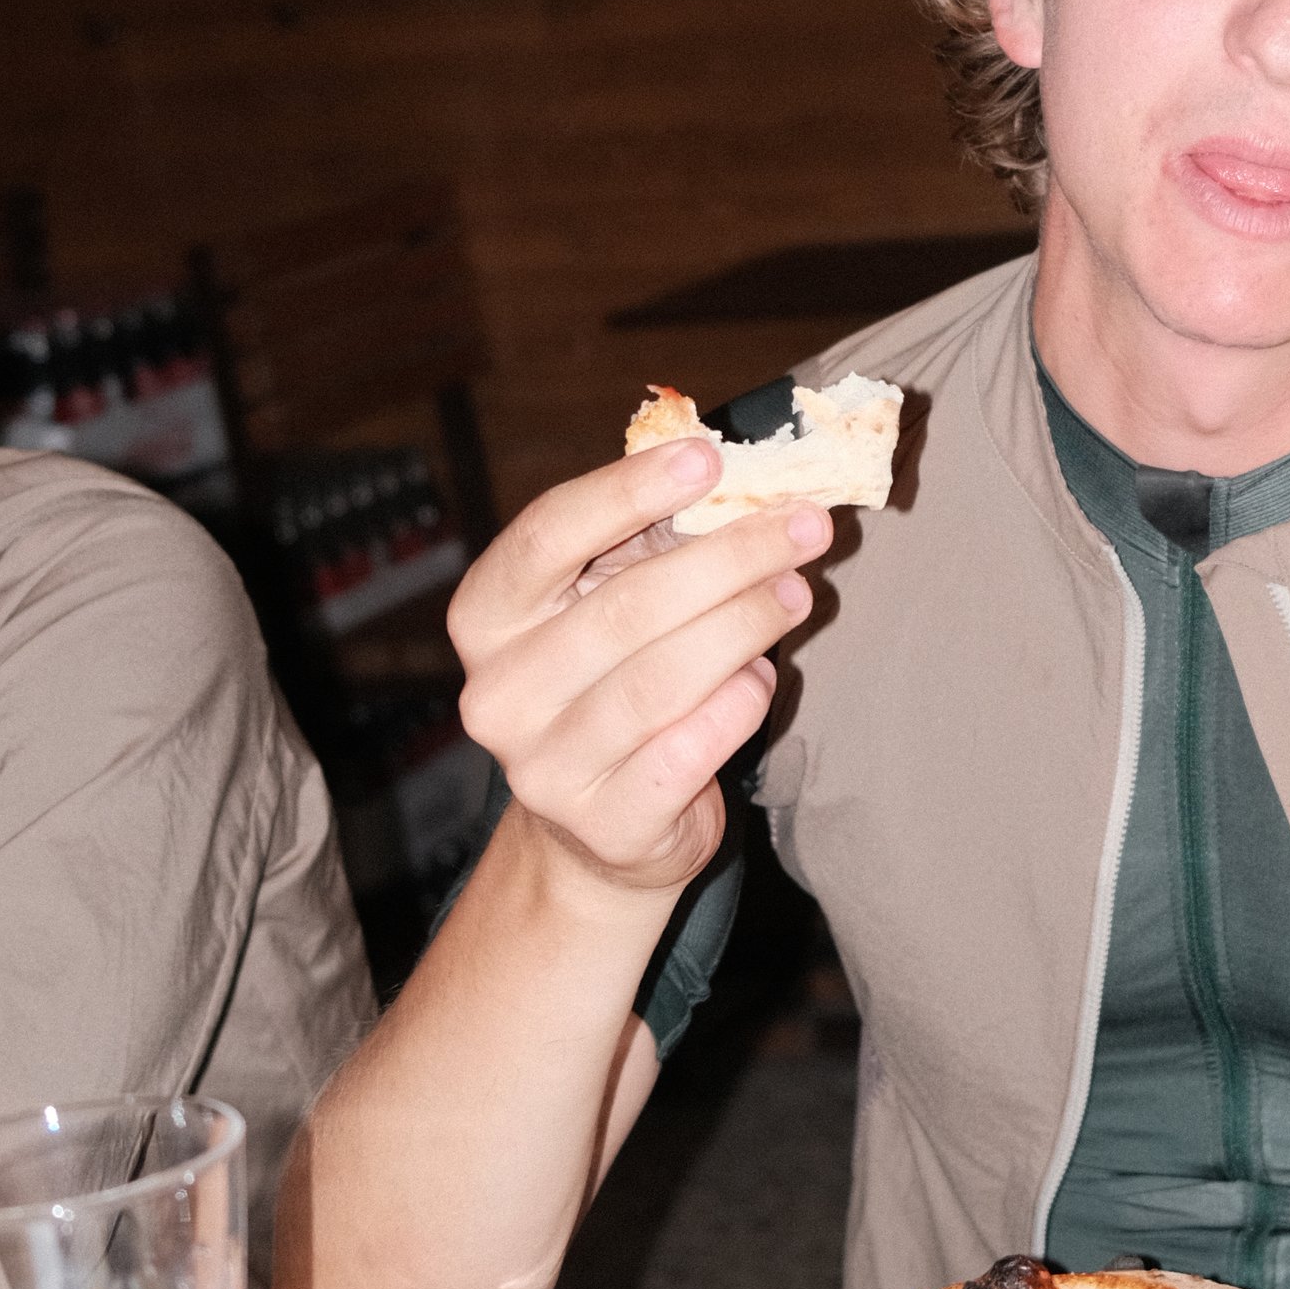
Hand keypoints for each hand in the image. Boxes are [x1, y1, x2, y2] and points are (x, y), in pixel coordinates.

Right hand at [451, 435, 832, 900]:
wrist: (599, 831)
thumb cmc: (612, 687)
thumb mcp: (607, 606)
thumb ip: (649, 546)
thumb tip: (741, 478)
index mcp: (486, 617)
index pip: (548, 534)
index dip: (627, 490)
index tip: (706, 457)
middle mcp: (498, 692)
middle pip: (625, 607)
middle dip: (728, 559)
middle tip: (803, 528)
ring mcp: (543, 767)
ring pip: (661, 679)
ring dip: (745, 626)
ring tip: (796, 594)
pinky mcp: (603, 823)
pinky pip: (687, 750)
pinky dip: (736, 705)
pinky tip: (762, 677)